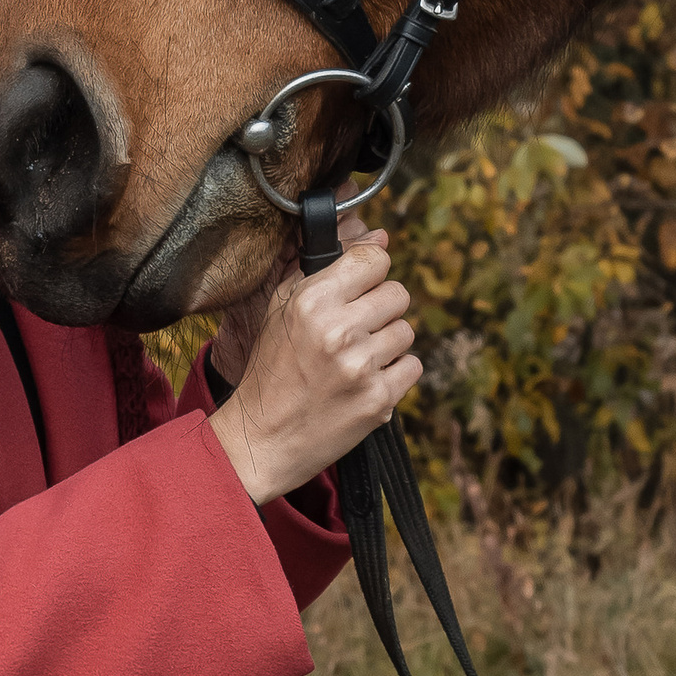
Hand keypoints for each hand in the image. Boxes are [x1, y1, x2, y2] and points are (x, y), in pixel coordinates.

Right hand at [207, 229, 419, 507]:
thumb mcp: (282, 309)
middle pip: (398, 293)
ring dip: (386, 343)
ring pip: (406, 331)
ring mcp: (361, 367)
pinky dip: (395, 374)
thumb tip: (379, 237)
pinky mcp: (379, 400)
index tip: (362, 286)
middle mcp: (339, 331)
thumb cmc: (272, 370)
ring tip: (356, 359)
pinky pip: (413, 366)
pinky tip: (366, 381)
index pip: (374, 259)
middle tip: (356, 330)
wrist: (263, 437)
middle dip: (380, 309)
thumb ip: (328, 269)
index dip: (371, 271)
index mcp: (312, 301)